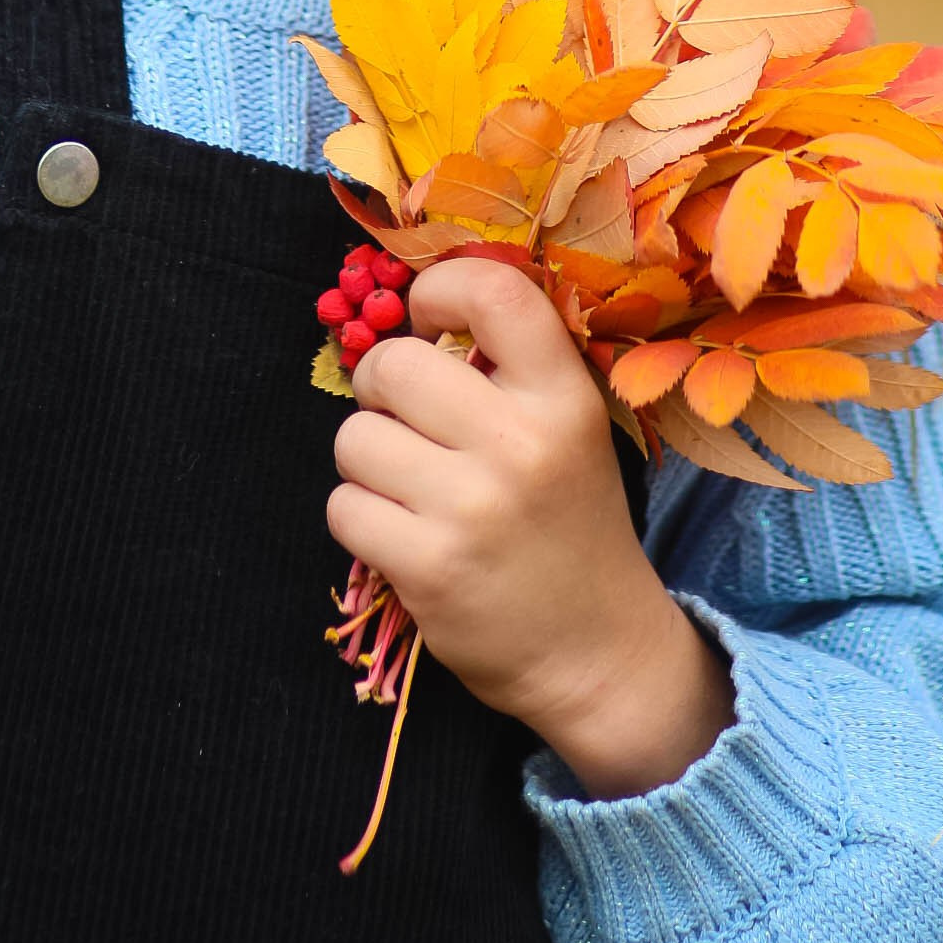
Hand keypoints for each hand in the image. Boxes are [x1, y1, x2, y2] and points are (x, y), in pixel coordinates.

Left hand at [328, 258, 733, 800]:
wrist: (598, 653)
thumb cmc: (570, 523)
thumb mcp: (571, 430)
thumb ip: (511, 367)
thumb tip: (413, 310)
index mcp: (564, 399)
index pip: (494, 292)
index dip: (438, 289)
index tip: (429, 320)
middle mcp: (520, 446)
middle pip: (394, 365)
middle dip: (381, 386)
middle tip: (404, 416)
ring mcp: (471, 510)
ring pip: (355, 438)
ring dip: (367, 459)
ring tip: (409, 484)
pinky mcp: (429, 569)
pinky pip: (345, 507)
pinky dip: (362, 517)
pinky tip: (403, 533)